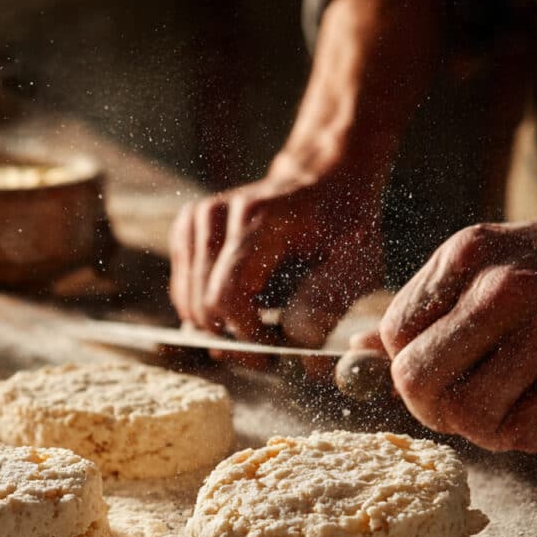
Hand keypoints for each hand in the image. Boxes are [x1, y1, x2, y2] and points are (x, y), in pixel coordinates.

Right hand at [169, 152, 383, 353]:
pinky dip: (205, 308)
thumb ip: (325, 306)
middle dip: (233, 339)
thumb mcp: (354, 265)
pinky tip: (239, 307)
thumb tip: (300, 352)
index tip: (272, 356)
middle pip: (204, 303)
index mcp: (262, 218)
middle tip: (266, 353)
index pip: (229, 293)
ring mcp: (198, 216)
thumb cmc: (343, 227)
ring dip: (219, 327)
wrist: (324, 179)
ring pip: (188, 301)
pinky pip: (182, 289)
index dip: (246, 336)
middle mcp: (220, 212)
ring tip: (257, 330)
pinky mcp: (187, 226)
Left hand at [380, 204, 536, 451]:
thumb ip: (420, 306)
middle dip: (422, 403)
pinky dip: (515, 434)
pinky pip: (521, 433)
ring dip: (470, 425)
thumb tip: (355, 352)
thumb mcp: (481, 261)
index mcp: (468, 255)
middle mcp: (507, 289)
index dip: (401, 359)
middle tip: (444, 402)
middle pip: (418, 379)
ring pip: (467, 415)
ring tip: (489, 405)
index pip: (395, 333)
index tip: (426, 363)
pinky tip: (528, 407)